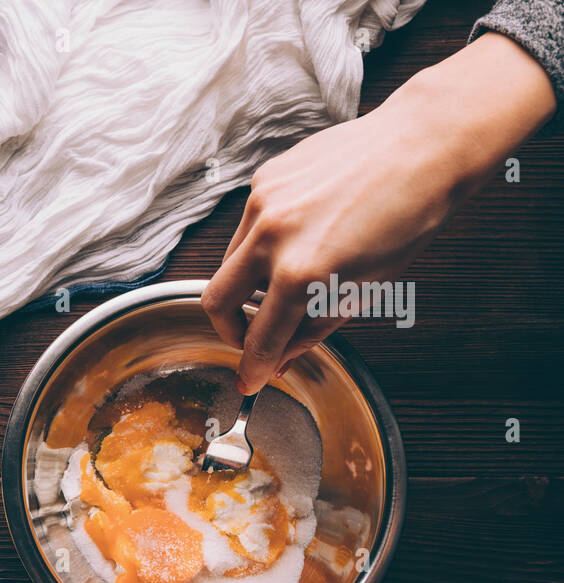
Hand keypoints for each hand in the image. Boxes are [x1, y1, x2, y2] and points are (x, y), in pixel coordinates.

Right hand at [202, 33, 555, 393]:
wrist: (423, 146)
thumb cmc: (408, 218)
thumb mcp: (365, 290)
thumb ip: (312, 330)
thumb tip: (279, 358)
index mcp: (302, 275)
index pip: (259, 340)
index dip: (252, 368)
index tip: (249, 379)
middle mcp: (271, 239)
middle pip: (215, 302)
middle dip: (229, 330)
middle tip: (251, 338)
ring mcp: (262, 205)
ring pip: (227, 264)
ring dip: (245, 285)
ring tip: (282, 284)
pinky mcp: (264, 180)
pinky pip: (246, 228)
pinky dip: (261, 245)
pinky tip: (298, 237)